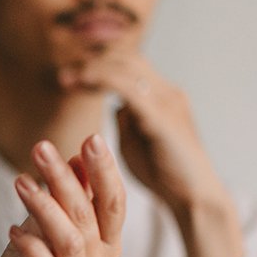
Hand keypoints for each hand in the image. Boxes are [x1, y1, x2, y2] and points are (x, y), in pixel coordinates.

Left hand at [0, 136, 124, 256]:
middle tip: (42, 148)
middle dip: (67, 179)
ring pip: (69, 240)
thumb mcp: (50, 220)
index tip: (92, 138)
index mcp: (106, 244)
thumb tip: (80, 155)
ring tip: (20, 181)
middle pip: (89, 215)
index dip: (105, 171)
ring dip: (44, 206)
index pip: (113, 202)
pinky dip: (30, 245)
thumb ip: (71, 193)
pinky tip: (12, 228)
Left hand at [59, 55, 243, 256]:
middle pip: (126, 59)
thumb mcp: (136, 142)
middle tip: (63, 75)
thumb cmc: (163, 174)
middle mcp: (167, 93)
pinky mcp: (161, 118)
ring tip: (66, 78)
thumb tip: (114, 104)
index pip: (129, 66)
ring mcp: (167, 102)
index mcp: (163, 97)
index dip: (99, 65)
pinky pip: (129, 88)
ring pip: (126, 67)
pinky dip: (103, 79)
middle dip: (92, 62)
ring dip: (93, 68)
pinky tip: (84, 81)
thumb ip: (126, 120)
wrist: (194, 198)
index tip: (69, 76)